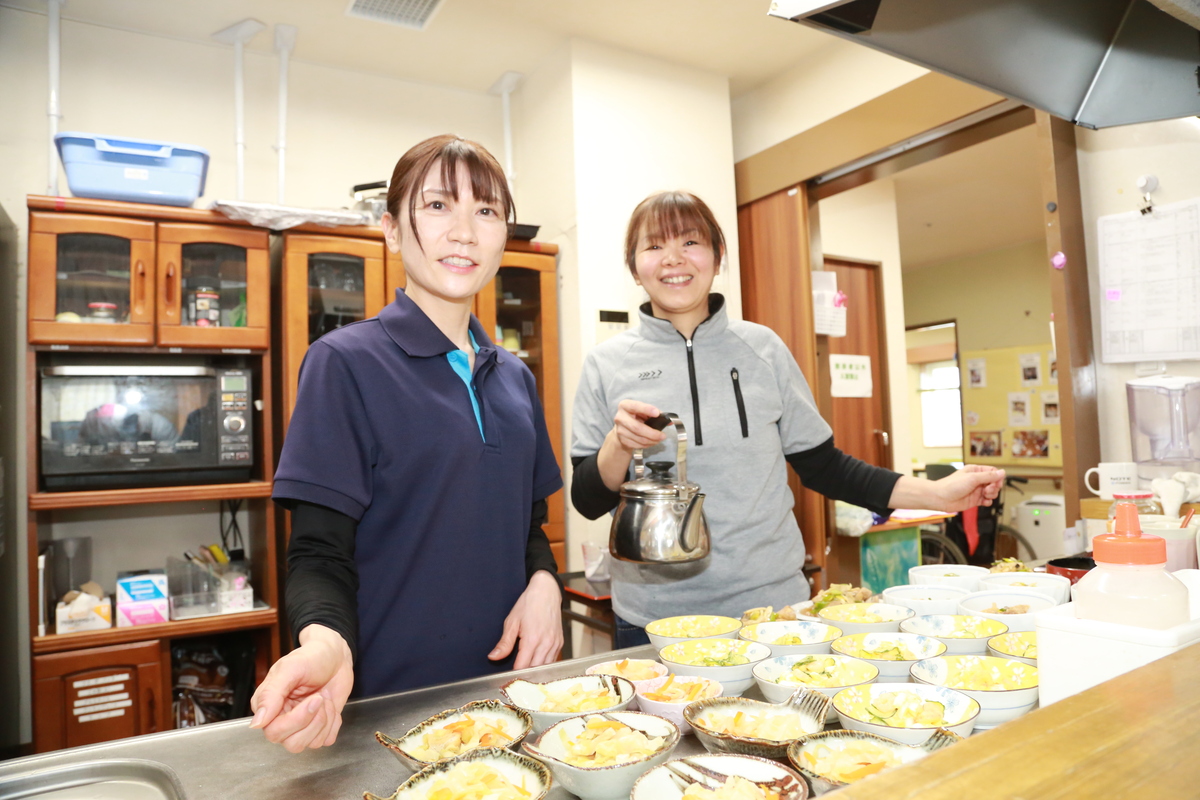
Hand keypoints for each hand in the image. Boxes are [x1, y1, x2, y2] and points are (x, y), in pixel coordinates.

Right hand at [249, 624, 354, 752]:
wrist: (335, 656)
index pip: (273, 732)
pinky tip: (330, 706)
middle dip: (311, 720)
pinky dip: (333, 723)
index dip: (296, 720)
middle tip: (319, 697)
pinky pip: (326, 740)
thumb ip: (271, 694)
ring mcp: (301, 726)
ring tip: (324, 698)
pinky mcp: (319, 728)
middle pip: (291, 743)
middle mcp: (281, 720)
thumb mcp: (290, 668)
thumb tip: (257, 723)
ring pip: (310, 744)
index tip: (313, 698)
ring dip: (324, 720)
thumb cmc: (311, 658)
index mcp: (268, 706)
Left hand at [488, 571, 562, 669]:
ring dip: (535, 671)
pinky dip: (544, 665)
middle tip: (515, 677)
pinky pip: (552, 661)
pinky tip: (536, 662)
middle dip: (525, 675)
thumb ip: (504, 643)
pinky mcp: (560, 643)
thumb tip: (493, 657)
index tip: (506, 677)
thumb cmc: (528, 604)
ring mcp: (555, 644)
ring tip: (525, 672)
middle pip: (535, 670)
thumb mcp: (512, 622)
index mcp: (532, 639)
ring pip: (546, 668)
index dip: (514, 674)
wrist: (546, 592)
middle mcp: (546, 644)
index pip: (522, 667)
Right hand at [610, 399, 666, 453]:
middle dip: (652, 433)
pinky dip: (647, 445)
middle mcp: (620, 417)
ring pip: (638, 438)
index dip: (646, 409)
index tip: (657, 413)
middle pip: (637, 427)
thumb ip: (655, 413)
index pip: (635, 406)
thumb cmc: (636, 416)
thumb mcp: (644, 411)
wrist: (624, 427)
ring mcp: (620, 430)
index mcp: (625, 405)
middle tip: (663, 436)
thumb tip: (669, 421)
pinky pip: (637, 445)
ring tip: (659, 439)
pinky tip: (652, 442)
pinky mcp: (622, 440)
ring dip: (652, 441)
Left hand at [931, 465, 1005, 511]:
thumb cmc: (952, 486)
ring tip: (985, 495)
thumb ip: (988, 476)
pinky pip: (987, 501)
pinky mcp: (975, 500)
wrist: (941, 498)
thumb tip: (1002, 472)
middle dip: (994, 487)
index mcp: (975, 471)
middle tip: (988, 490)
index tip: (996, 482)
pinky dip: (988, 502)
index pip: (993, 472)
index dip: (997, 477)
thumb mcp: (972, 478)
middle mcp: (976, 480)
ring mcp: (976, 490)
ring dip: (992, 494)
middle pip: (994, 482)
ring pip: (992, 492)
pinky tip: (984, 502)